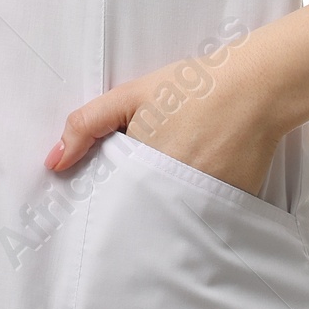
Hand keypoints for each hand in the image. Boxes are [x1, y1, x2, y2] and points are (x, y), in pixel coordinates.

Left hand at [44, 40, 281, 198]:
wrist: (255, 85)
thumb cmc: (191, 86)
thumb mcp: (131, 95)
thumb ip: (87, 124)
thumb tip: (53, 162)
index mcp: (142, 171)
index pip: (111, 208)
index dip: (102, 207)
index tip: (96, 208)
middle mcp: (172, 196)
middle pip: (139, 220)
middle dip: (130, 216)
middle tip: (130, 201)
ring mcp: (203, 205)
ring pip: (170, 223)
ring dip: (161, 216)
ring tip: (163, 195)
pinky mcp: (230, 208)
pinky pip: (201, 219)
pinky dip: (193, 212)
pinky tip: (193, 191)